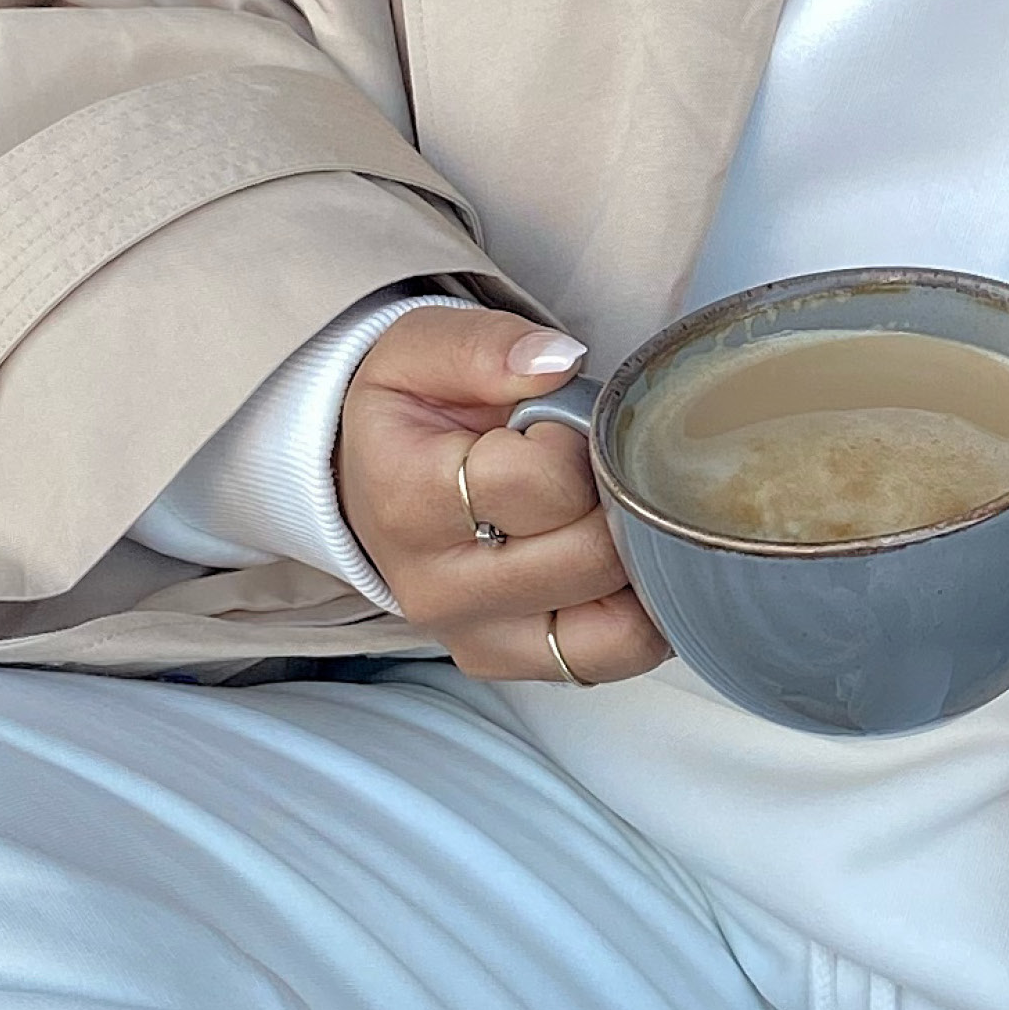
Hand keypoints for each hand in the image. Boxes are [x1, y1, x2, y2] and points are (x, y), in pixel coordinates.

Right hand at [335, 305, 665, 684]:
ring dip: (636, 560)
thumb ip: (488, 345)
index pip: (546, 484)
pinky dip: (641, 611)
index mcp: (407, 500)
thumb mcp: (423, 348)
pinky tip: (620, 562)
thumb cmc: (408, 414)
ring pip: (614, 623)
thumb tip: (558, 362)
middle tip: (586, 467)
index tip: (555, 427)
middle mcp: (436, 586)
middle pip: (589, 555)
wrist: (367, 479)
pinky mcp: (507, 664)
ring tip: (604, 512)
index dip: (575, 441)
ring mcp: (474, 636)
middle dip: (612, 497)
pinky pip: (614, 657)